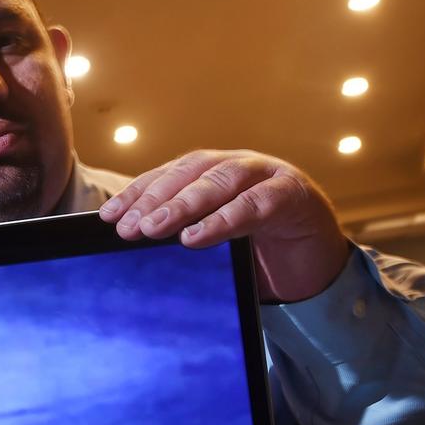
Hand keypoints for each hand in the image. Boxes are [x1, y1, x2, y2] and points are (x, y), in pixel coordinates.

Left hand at [98, 150, 349, 302]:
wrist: (318, 258)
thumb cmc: (262, 247)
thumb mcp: (217, 239)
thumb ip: (185, 233)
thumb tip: (132, 243)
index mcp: (215, 171)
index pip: (169, 175)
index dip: (137, 192)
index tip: (106, 216)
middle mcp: (238, 165)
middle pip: (190, 172)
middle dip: (154, 198)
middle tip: (125, 226)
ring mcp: (267, 175)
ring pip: (220, 181)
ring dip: (183, 204)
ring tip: (152, 228)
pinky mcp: (293, 194)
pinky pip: (256, 204)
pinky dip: (225, 219)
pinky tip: (197, 236)